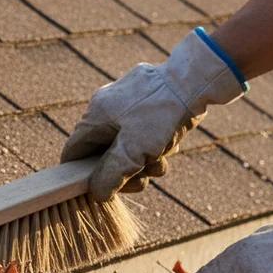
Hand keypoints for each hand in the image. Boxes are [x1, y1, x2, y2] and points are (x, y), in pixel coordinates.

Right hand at [61, 29, 244, 201]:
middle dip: (123, 170)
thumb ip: (110, 177)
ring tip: (160, 161)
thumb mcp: (133, 152)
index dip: (82, 176)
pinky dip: (153, 143)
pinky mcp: (147, 97)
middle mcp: (105, 105)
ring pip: (125, 143)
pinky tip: (169, 144)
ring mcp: (126, 99)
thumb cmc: (162, 114)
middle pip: (102, 152)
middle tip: (143, 179)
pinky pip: (141, 129)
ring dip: (142, 160)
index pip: (73, 154)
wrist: (200, 78)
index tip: (101, 188)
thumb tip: (97, 193)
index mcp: (94, 116)